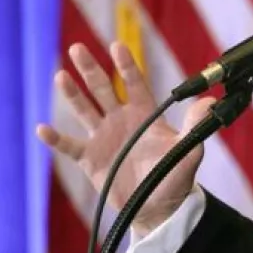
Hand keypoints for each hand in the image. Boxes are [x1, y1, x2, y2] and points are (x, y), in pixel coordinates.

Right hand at [36, 42, 212, 234]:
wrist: (159, 207)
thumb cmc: (176, 175)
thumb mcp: (188, 149)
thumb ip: (195, 125)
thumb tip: (210, 101)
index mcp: (144, 114)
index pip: (134, 84)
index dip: (126, 65)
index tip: (117, 46)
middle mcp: (121, 120)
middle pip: (103, 89)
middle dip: (91, 69)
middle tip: (78, 48)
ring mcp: (103, 138)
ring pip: (84, 110)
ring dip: (72, 94)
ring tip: (61, 75)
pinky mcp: (91, 159)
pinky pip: (70, 146)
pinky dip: (56, 139)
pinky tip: (42, 128)